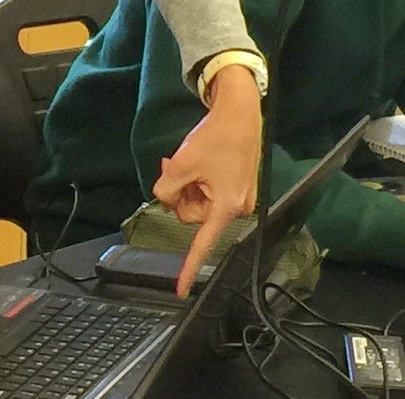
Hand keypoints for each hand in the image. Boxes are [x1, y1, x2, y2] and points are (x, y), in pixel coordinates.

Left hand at [151, 66, 262, 296]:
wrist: (240, 112)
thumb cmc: (215, 138)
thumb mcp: (182, 164)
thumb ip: (167, 189)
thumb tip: (164, 199)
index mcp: (226, 207)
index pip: (202, 244)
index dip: (190, 268)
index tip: (180, 291)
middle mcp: (236, 208)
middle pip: (192, 215)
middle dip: (179, 194)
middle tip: (172, 167)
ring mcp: (238, 198)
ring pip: (197, 202)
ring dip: (186, 184)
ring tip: (183, 160)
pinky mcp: (237, 187)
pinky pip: (208, 192)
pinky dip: (196, 180)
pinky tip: (192, 161)